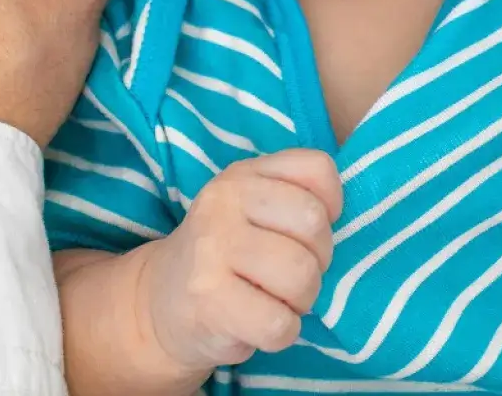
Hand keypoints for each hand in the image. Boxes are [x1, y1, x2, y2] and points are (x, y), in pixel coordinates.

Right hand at [142, 151, 344, 370]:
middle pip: (315, 225)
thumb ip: (296, 196)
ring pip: (302, 274)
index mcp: (243, 175)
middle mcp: (224, 202)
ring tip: (276, 300)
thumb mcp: (254, 207)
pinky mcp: (208, 300)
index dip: (329, 205)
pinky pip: (280, 324)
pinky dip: (281, 333)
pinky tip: (258, 324)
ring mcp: (212, 249)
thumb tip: (341, 219)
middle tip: (290, 274)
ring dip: (301, 300)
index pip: (317, 168)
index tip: (305, 231)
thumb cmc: (228, 255)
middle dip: (318, 259)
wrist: (161, 303)